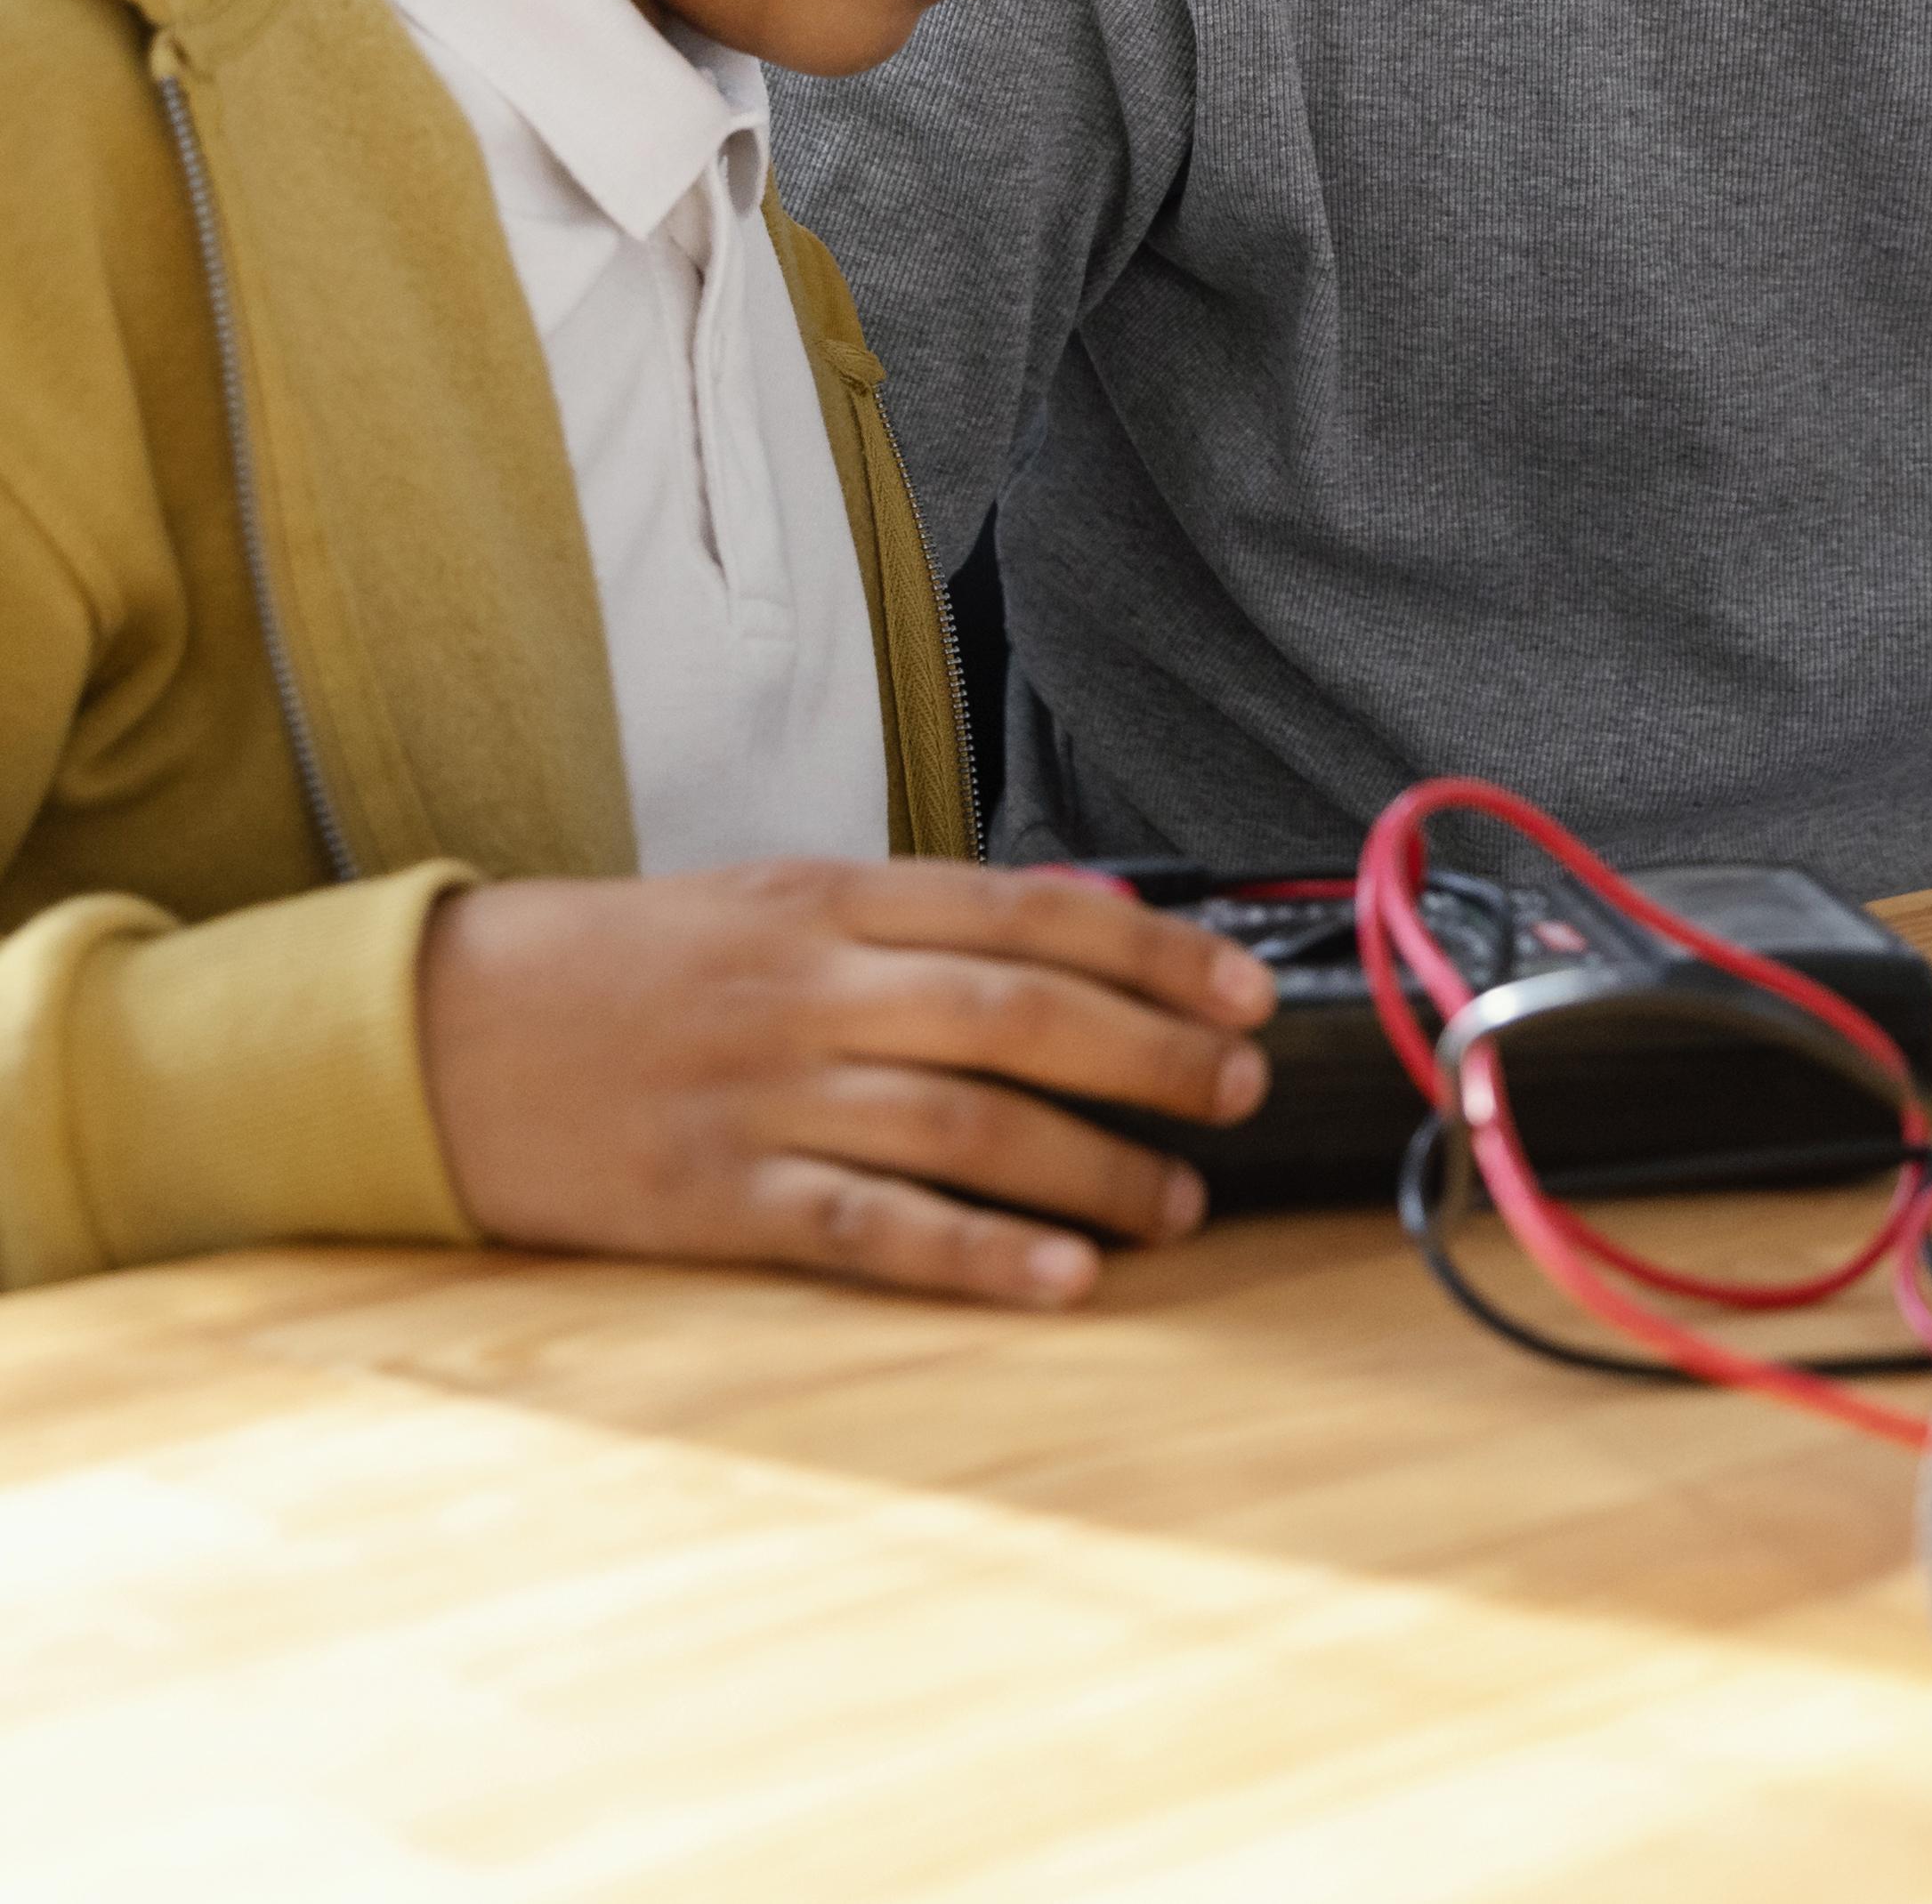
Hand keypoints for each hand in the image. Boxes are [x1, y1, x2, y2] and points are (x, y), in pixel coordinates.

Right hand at [418, 857, 1277, 1306]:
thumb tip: (1076, 925)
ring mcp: (761, 1095)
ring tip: (1174, 1202)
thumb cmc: (629, 966)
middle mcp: (809, 989)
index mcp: (829, 901)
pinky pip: (867, 1228)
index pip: (1028, 912)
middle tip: (1240, 1088)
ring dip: (1088, 1165)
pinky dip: (973, 1255)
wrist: (440, 1029)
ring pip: (963, 1123)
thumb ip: (913, 919)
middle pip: (1017, 1013)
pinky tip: (1058, 1278)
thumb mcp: (771, 903)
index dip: (1150, 951)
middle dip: (1150, 1052)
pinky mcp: (713, 1198)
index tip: (1241, 987)